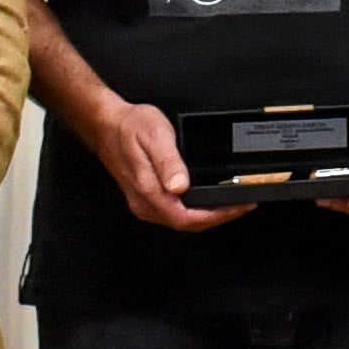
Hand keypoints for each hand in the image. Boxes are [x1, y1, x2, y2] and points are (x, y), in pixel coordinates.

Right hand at [86, 90, 252, 233]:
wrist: (106, 124)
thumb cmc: (130, 127)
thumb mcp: (155, 136)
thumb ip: (169, 162)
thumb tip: (180, 186)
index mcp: (148, 191)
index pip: (186, 218)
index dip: (216, 217)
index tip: (237, 207)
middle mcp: (145, 203)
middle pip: (186, 224)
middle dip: (217, 218)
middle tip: (242, 206)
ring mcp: (143, 202)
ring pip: (180, 220)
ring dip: (207, 216)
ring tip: (230, 204)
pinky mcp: (145, 197)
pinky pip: (173, 212)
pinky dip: (195, 210)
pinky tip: (206, 200)